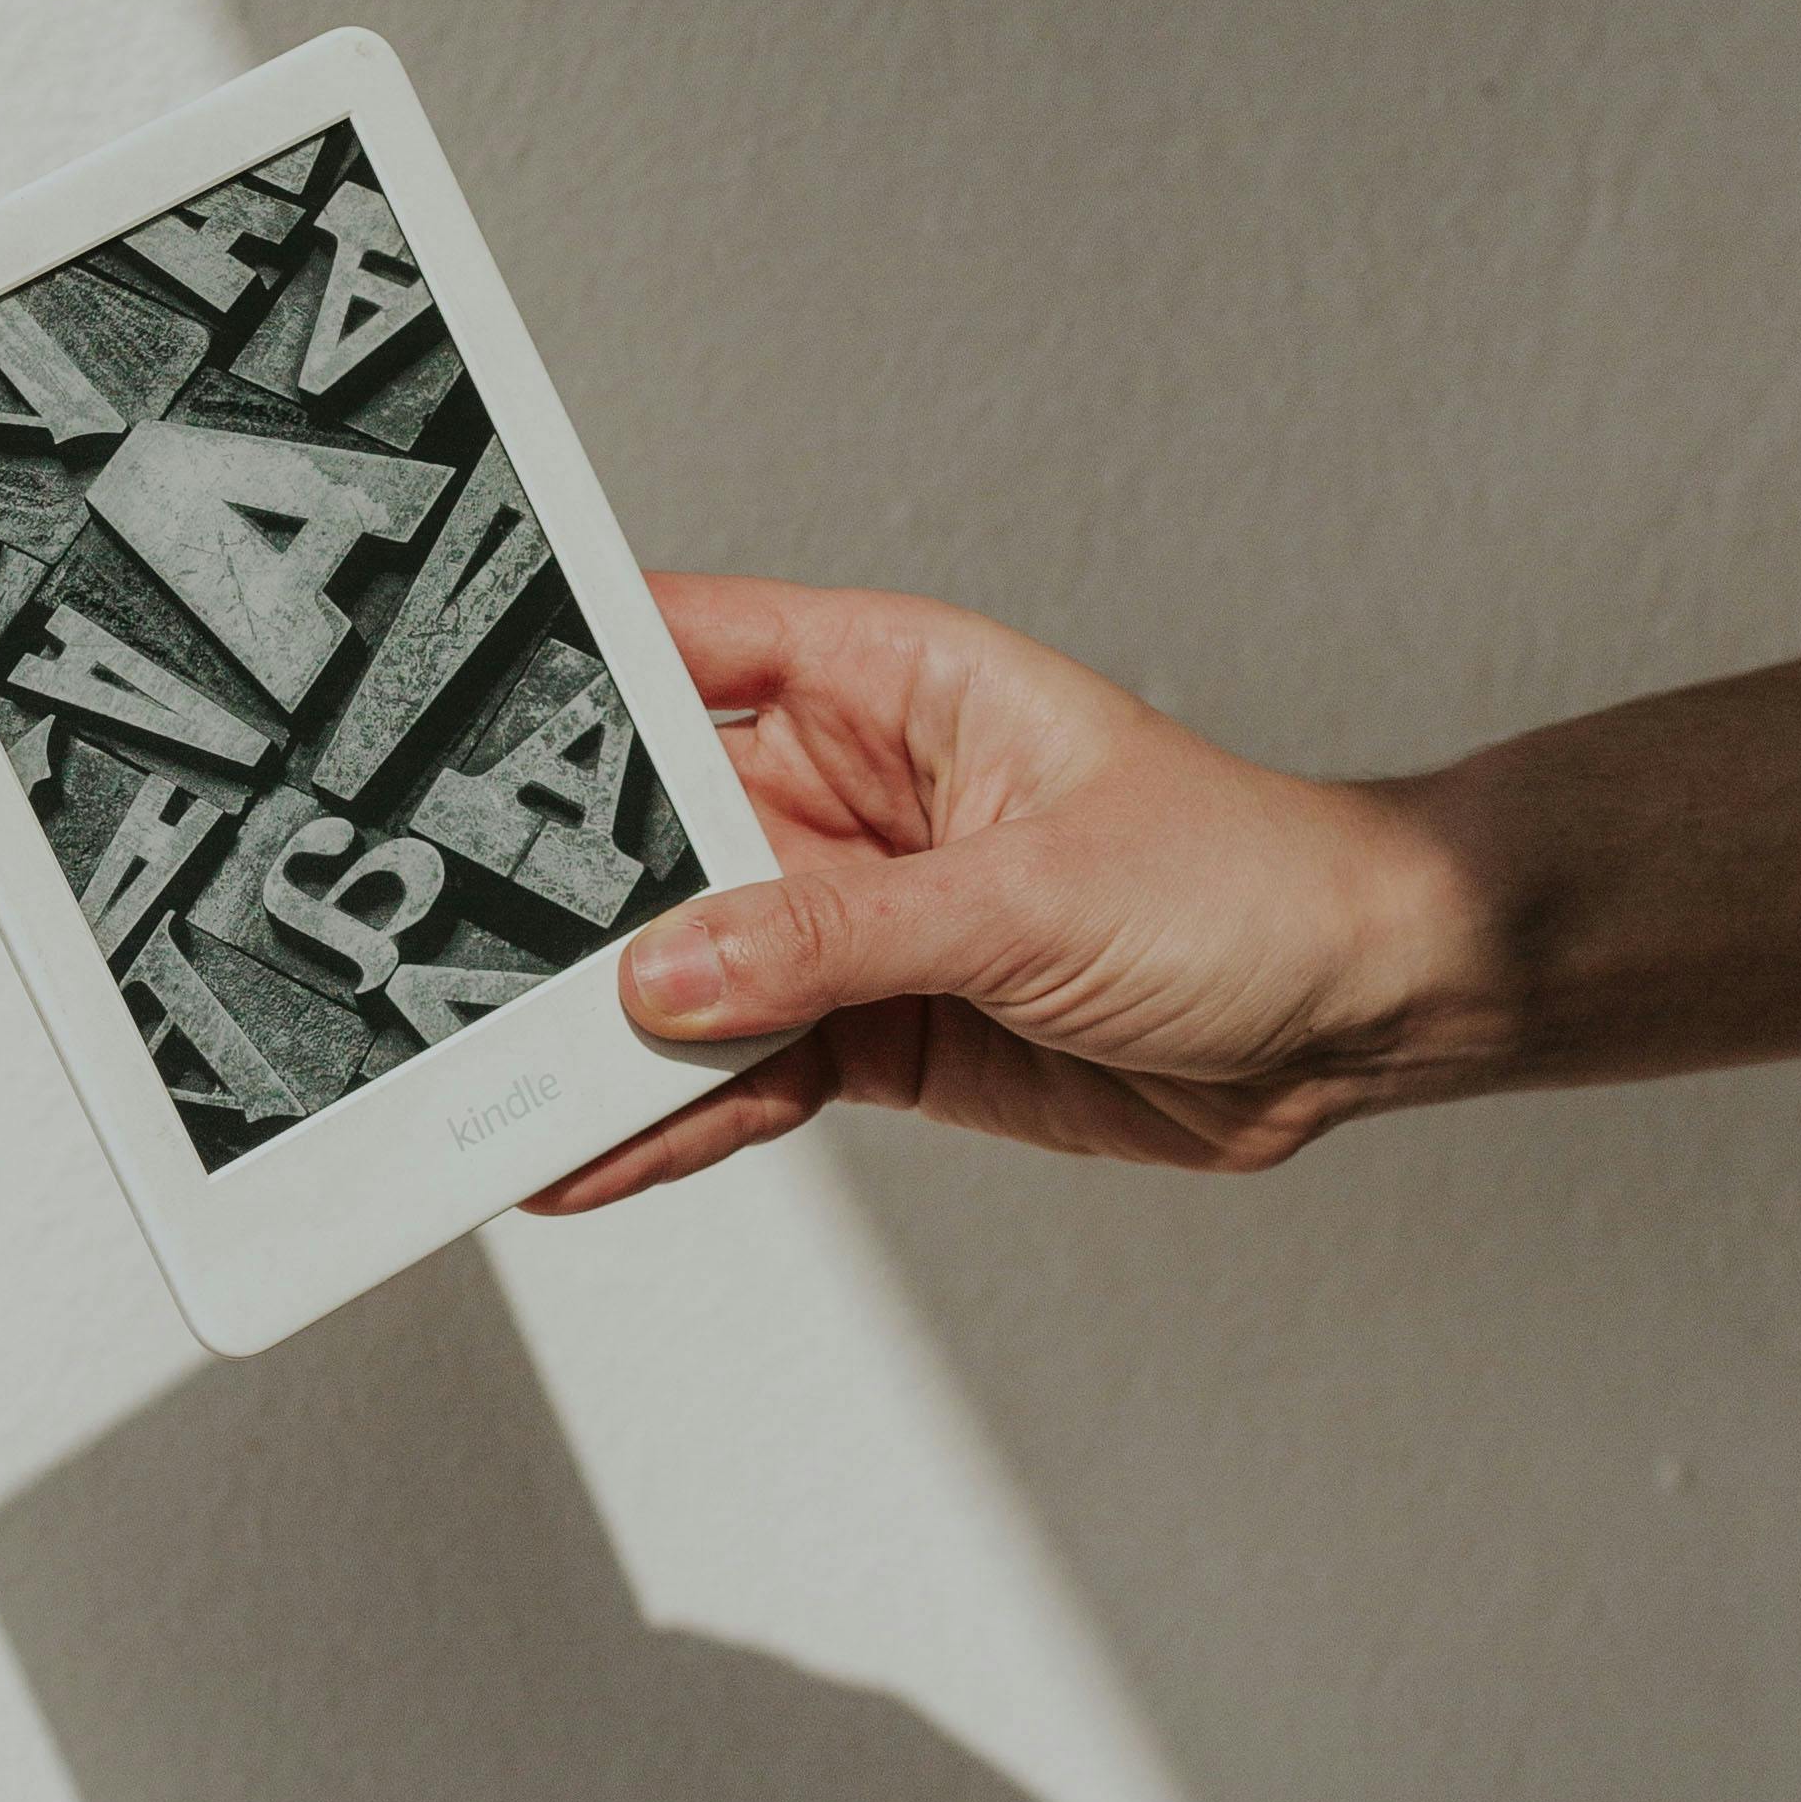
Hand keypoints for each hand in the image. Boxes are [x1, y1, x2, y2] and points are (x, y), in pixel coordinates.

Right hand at [529, 577, 1472, 1215]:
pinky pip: (744, 1066)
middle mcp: (851, 791)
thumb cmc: (1246, 883)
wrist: (1363, 1014)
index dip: (564, 675)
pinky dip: (675, 1118)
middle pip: (656, 828)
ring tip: (496, 1093)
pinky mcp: (876, 1027)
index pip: (684, 646)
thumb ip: (835, 938)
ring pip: (685, 967)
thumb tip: (666, 969)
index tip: (440, 727)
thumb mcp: (1028, 897)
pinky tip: (600, 1154)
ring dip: (601, 1033)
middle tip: (437, 954)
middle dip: (554, 892)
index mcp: (886, 683)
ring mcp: (856, 914)